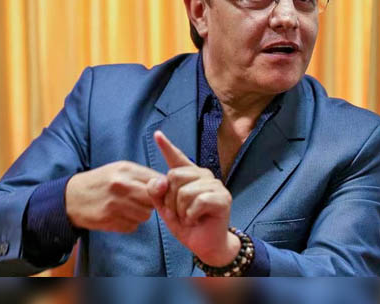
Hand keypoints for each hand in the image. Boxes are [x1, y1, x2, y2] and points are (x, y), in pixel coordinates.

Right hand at [65, 160, 161, 232]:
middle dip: (151, 202)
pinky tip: (119, 215)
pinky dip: (129, 223)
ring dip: (140, 214)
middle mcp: (121, 186)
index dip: (161, 189)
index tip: (157, 192)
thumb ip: (143, 176)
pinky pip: (132, 226)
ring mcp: (114, 204)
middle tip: (141, 200)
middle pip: (153, 200)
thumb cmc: (101, 182)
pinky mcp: (109, 220)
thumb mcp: (120, 170)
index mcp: (126, 170)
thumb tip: (167, 184)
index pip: (158, 181)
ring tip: (128, 207)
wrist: (71, 197)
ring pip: (145, 216)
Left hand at [147, 131, 239, 266]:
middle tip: (180, 213)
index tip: (157, 134)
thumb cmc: (187, 225)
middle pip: (174, 176)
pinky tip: (197, 220)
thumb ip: (157, 193)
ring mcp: (215, 185)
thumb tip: (161, 179)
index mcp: (189, 176)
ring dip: (181, 211)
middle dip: (170, 200)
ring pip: (184, 191)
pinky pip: (197, 202)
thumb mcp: (166, 209)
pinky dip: (191, 216)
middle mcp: (203, 175)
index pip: (176, 158)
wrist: (205, 245)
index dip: (166, 146)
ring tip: (189, 218)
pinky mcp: (222, 198)